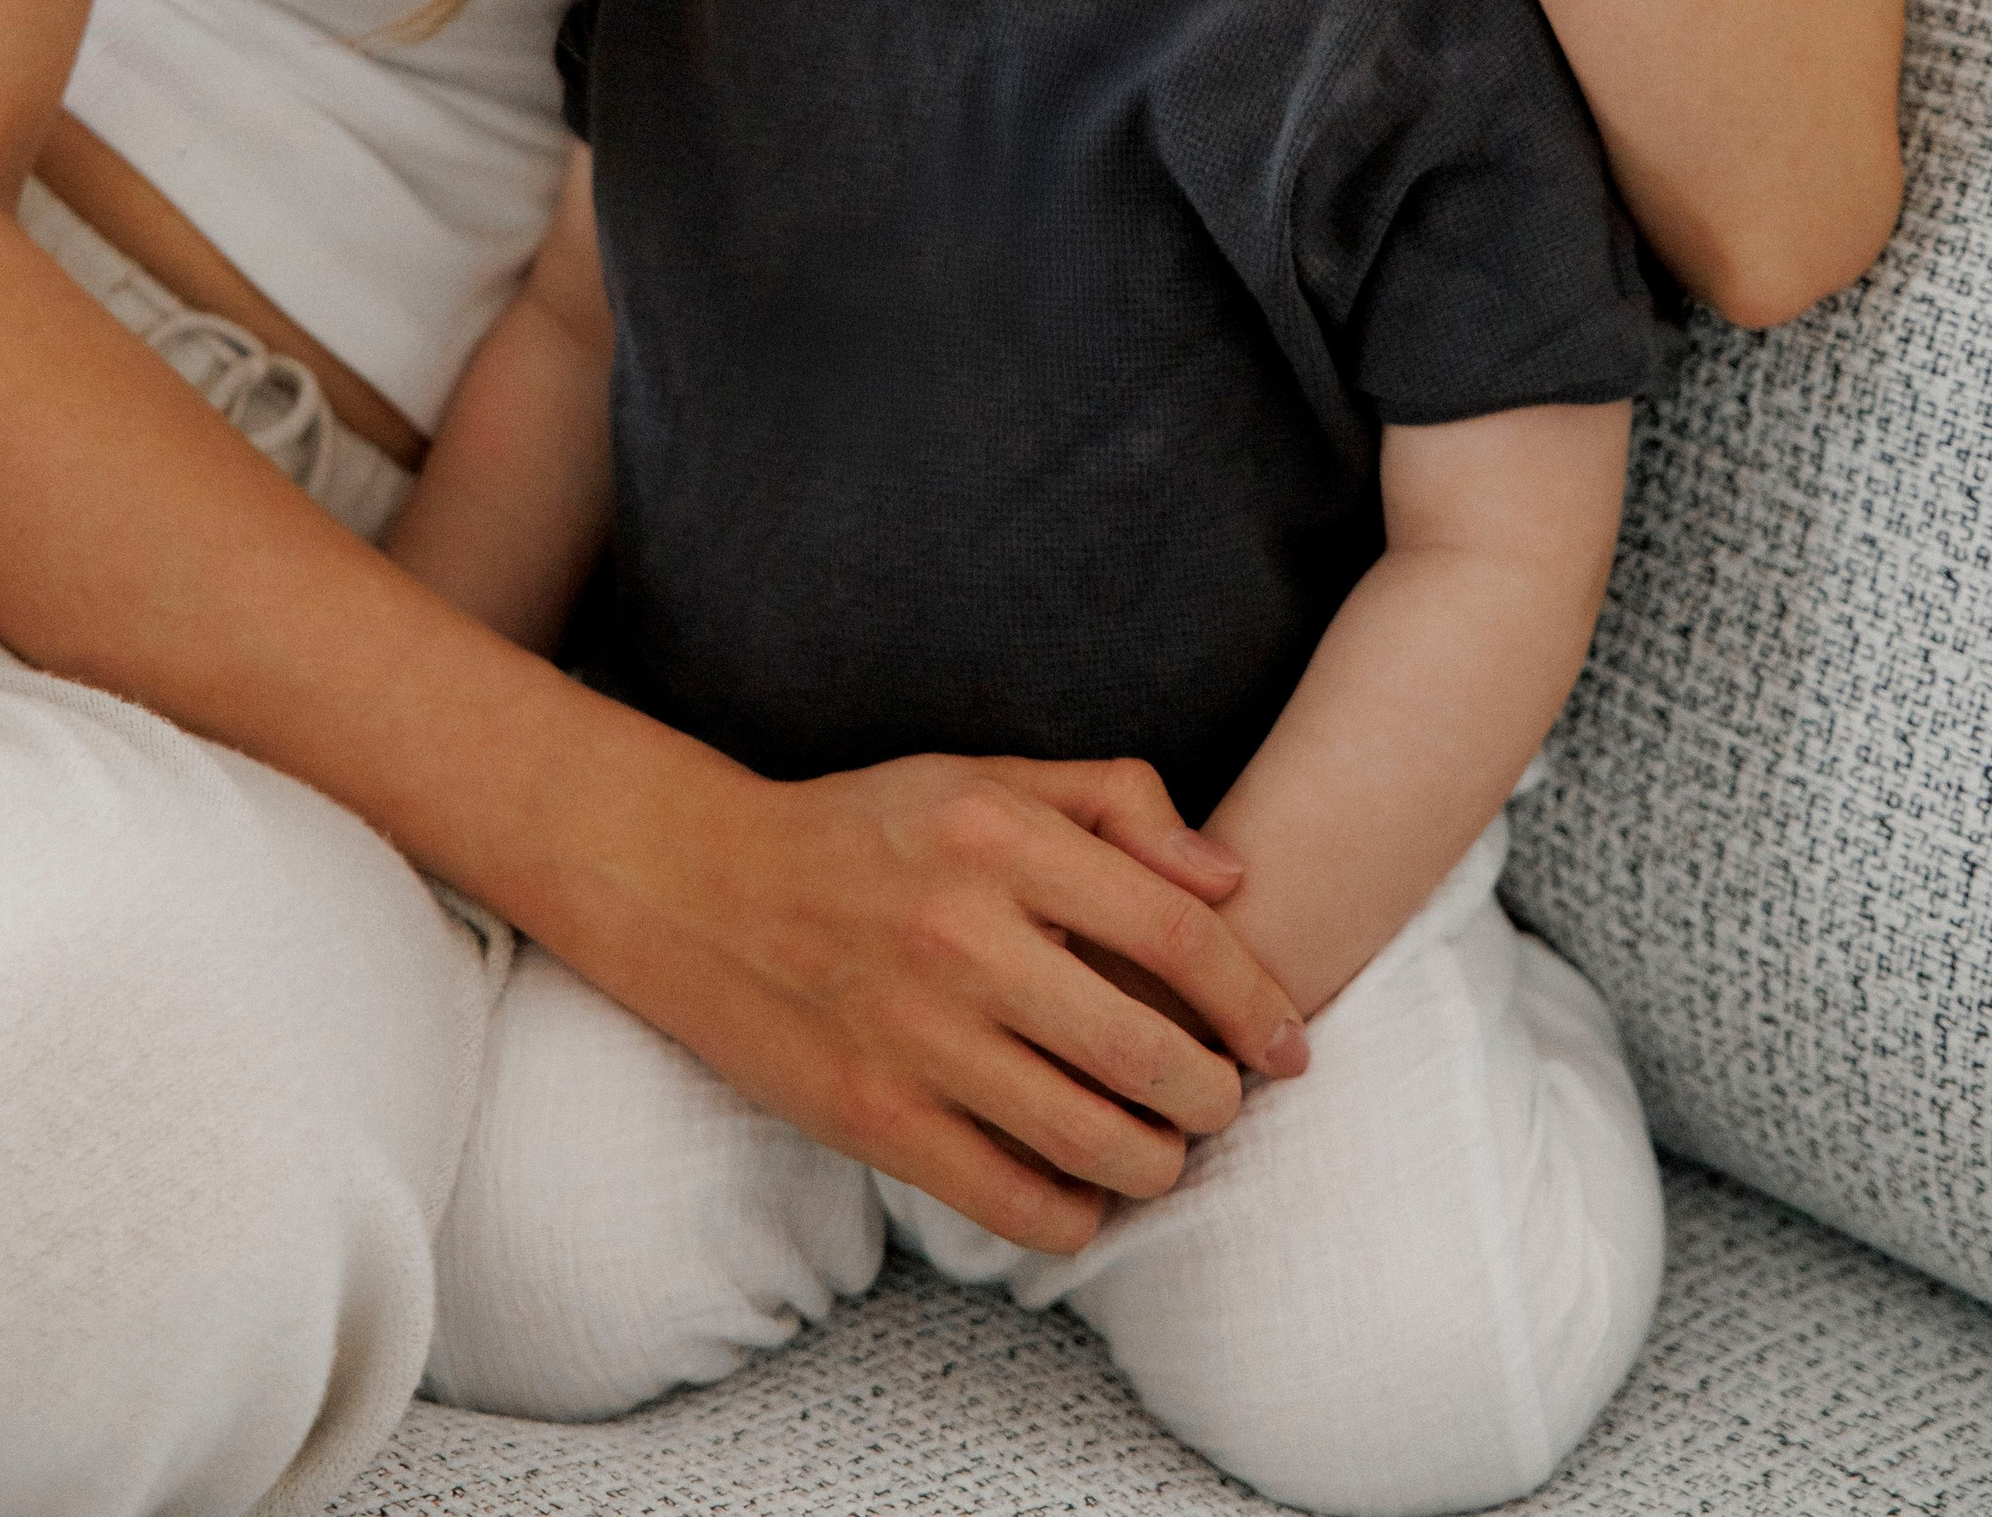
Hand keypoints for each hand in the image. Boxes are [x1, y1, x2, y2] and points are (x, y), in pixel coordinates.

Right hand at [580, 728, 1308, 1256]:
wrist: (703, 889)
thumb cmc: (869, 829)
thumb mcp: (987, 774)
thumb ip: (1117, 803)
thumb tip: (1231, 878)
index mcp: (1000, 837)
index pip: (1177, 930)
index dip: (1254, 1000)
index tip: (1288, 1044)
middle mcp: (963, 934)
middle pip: (1146, 1050)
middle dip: (1215, 1096)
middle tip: (1224, 1104)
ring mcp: (914, 1034)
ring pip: (1089, 1139)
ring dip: (1156, 1164)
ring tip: (1166, 1153)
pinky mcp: (872, 1117)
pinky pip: (1008, 1199)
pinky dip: (1072, 1216)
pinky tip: (1088, 1200)